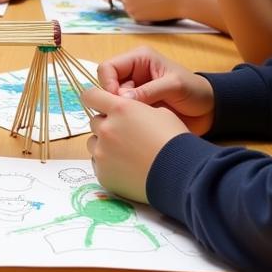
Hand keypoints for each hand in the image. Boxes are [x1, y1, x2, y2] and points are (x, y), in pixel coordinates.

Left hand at [81, 87, 188, 203]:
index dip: (94, 99)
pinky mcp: (103, 174)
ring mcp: (102, 153)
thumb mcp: (160, 113)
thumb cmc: (174, 140)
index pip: (90, 96)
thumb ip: (135, 108)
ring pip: (93, 142)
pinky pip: (98, 163)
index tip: (97, 104)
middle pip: (94, 121)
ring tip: (126, 152)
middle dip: (106, 125)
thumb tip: (128, 110)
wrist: (181, 175)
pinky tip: (127, 167)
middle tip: (125, 134)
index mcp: (120, 109)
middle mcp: (107, 129)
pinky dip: (108, 163)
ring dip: (104, 144)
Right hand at [96, 45, 214, 134]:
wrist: (210, 111)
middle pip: (106, 85)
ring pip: (111, 101)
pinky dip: (125, 119)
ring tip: (135, 120)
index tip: (118, 101)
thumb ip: (149, 90)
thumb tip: (122, 99)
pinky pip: (122, 112)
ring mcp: (134, 92)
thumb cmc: (195, 91)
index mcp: (139, 59)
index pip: (108, 68)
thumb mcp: (174, 86)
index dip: (107, 83)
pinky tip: (136, 126)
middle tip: (126, 113)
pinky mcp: (137, 107)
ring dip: (119, 111)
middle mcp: (132, 74)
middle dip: (112, 99)